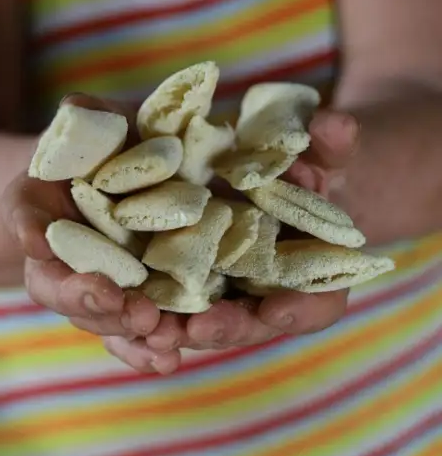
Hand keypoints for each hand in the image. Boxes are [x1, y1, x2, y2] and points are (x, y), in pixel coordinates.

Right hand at [1, 94, 162, 341]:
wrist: (106, 171)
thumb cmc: (91, 144)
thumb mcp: (83, 122)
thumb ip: (80, 115)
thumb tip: (75, 110)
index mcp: (45, 233)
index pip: (49, 265)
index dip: (71, 278)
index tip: (101, 284)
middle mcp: (68, 271)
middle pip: (82, 306)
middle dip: (110, 312)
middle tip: (140, 312)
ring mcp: (102, 290)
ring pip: (112, 326)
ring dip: (137, 337)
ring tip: (166, 340)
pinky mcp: (137, 299)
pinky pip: (138, 333)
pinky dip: (149, 350)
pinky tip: (169, 360)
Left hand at [103, 108, 359, 374]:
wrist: (271, 178)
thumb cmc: (304, 169)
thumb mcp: (320, 154)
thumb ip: (330, 144)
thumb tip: (336, 124)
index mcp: (315, 273)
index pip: (314, 302)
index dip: (298, 309)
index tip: (276, 310)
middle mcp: (268, 295)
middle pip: (248, 322)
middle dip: (224, 328)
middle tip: (198, 328)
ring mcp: (224, 294)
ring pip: (200, 324)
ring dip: (175, 331)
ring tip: (149, 329)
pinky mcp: (183, 282)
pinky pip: (163, 307)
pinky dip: (143, 316)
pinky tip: (118, 311)